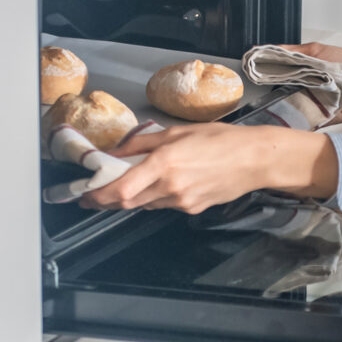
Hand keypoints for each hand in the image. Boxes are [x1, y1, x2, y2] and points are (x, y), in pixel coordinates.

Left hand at [79, 121, 339, 213]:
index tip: (86, 196)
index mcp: (164, 164)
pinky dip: (154, 196)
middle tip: (95, 195)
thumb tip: (117, 152)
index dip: (99, 196)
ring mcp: (182, 202)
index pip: (121, 189)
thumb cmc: (221, 139)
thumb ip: (143, 144)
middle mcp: (170, 187)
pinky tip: (160, 184)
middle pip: (128, 202)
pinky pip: (164, 205)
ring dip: (132, 197)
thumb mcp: (177, 132)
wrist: (255, 159)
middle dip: (109, 200)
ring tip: (128, 184)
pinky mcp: (193, 209)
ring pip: (145, 204)